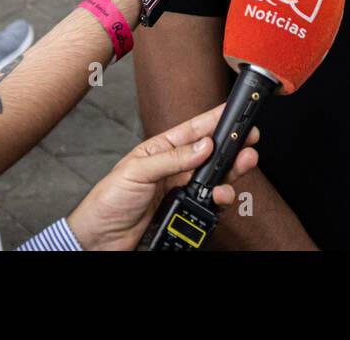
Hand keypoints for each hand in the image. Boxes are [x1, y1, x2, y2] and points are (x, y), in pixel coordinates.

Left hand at [66, 103, 259, 250]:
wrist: (100, 239)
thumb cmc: (108, 200)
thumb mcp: (136, 171)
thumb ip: (172, 158)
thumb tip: (202, 146)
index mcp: (161, 150)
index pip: (193, 129)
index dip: (215, 119)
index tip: (234, 111)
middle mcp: (175, 168)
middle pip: (211, 153)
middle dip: (232, 145)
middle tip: (249, 139)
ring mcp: (181, 190)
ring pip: (215, 177)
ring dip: (231, 172)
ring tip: (242, 164)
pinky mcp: (185, 211)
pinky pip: (210, 203)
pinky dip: (220, 199)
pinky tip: (221, 195)